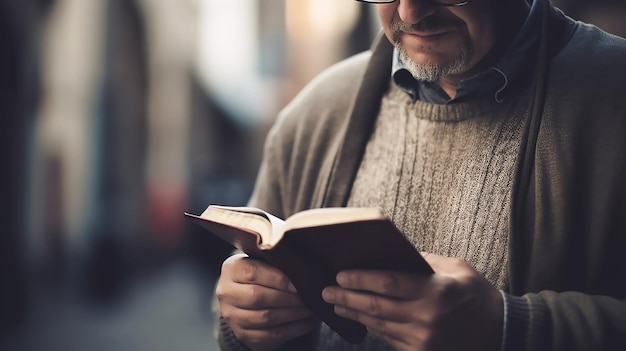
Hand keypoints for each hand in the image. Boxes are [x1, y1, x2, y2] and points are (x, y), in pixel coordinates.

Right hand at [216, 254, 317, 350]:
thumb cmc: (259, 275)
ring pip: (264, 318)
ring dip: (292, 314)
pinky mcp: (243, 334)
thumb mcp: (261, 262)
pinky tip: (306, 322)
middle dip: (287, 298)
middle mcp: (226, 293)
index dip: (277, 279)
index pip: (252, 273)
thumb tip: (301, 271)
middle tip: (306, 297)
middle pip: (257, 297)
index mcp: (231, 270)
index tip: (296, 284)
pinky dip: (293, 329)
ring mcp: (232, 316)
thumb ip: (275, 263)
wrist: (243, 297)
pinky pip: (270, 335)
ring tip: (309, 309)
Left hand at [321, 252, 503, 350]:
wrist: (498, 331)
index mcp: (437, 291)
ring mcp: (424, 340)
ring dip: (353, 314)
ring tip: (336, 303)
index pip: (388, 283)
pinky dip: (371, 328)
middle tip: (326, 291)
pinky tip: (359, 319)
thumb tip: (388, 255)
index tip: (340, 274)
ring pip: (378, 325)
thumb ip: (423, 261)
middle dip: (346, 297)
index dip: (360, 278)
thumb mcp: (455, 268)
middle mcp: (428, 317)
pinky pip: (388, 339)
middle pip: (375, 306)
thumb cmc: (475, 293)